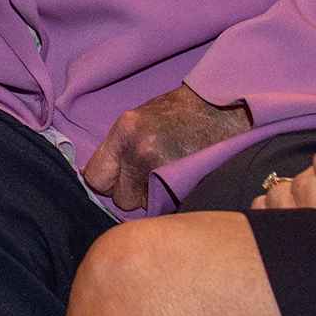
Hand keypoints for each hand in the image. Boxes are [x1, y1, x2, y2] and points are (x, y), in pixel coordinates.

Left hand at [84, 85, 251, 211]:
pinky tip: (177, 184)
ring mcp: (163, 169)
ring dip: (150, 198)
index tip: (115, 180)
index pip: (96, 178)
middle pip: (119, 198)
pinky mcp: (185, 184)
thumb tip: (91, 175)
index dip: (105, 182)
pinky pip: (164, 206)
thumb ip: (117, 148)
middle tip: (146, 179)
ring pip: (142, 206)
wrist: (223, 108)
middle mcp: (140, 151)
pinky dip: (168, 200)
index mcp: (125, 131)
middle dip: (129, 193)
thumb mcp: (138, 120)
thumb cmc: (179, 112)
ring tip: (166, 177)